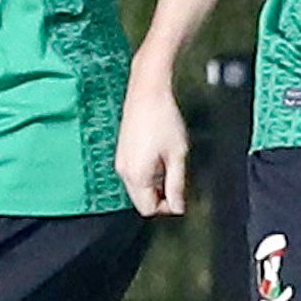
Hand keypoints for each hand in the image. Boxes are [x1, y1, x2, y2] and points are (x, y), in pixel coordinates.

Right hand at [115, 65, 188, 216]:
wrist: (147, 92)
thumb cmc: (163, 118)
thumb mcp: (178, 155)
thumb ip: (177, 184)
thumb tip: (178, 206)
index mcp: (137, 175)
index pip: (148, 208)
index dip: (167, 207)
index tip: (180, 194)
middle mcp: (124, 171)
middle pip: (141, 201)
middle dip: (160, 197)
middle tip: (177, 180)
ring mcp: (121, 161)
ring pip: (137, 188)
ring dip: (154, 184)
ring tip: (168, 163)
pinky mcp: (122, 152)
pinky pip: (134, 174)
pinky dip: (147, 173)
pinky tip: (158, 156)